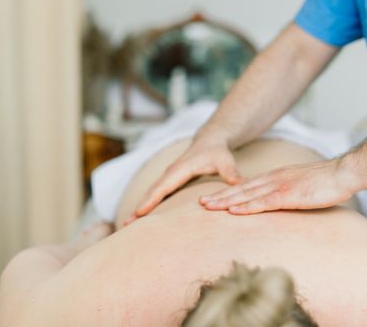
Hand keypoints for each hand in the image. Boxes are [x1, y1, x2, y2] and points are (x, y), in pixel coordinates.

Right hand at [127, 138, 241, 224]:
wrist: (210, 141)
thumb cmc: (218, 152)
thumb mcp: (225, 161)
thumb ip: (232, 173)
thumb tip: (240, 185)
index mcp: (181, 169)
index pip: (164, 186)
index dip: (151, 199)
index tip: (140, 213)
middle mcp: (171, 173)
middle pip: (151, 191)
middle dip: (138, 207)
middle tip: (125, 225)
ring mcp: (168, 177)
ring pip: (151, 194)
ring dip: (139, 208)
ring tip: (126, 226)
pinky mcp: (169, 182)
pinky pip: (156, 195)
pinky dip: (147, 206)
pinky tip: (141, 220)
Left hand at [199, 159, 352, 213]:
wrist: (343, 172)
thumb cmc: (327, 181)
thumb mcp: (302, 185)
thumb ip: (289, 192)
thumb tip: (282, 201)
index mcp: (277, 177)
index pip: (247, 186)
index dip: (229, 192)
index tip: (214, 198)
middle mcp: (274, 179)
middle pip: (241, 189)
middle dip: (220, 196)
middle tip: (200, 203)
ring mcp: (280, 186)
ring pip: (247, 195)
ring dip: (226, 202)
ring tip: (208, 206)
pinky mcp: (289, 196)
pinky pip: (264, 202)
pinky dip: (247, 207)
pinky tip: (233, 211)